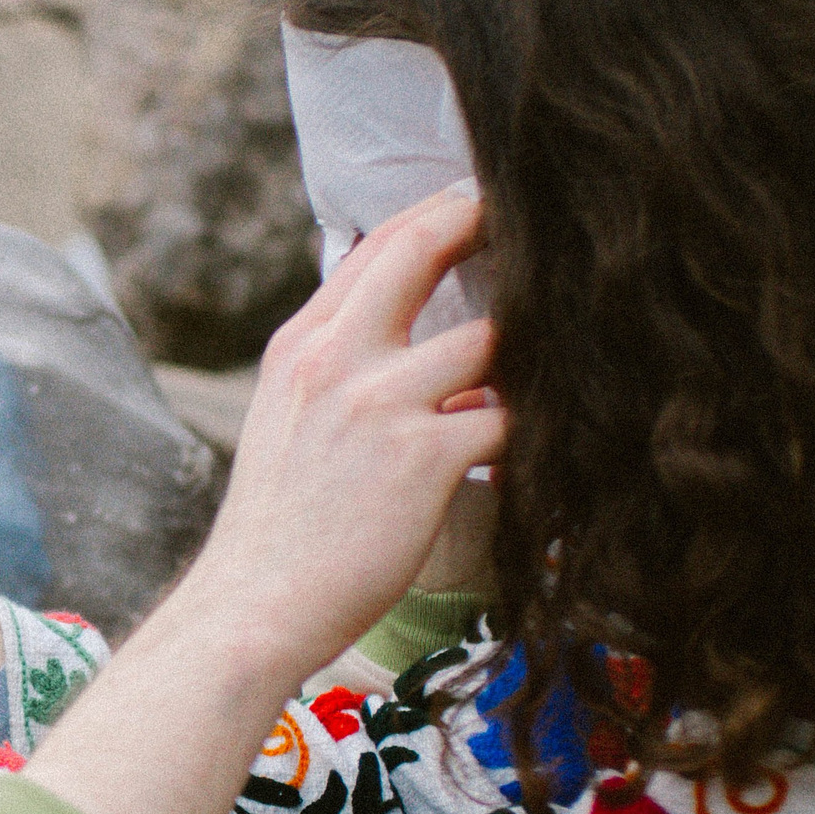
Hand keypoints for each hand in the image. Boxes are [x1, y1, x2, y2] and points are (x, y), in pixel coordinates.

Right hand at [177, 189, 505, 683]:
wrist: (254, 606)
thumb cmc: (277, 529)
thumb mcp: (285, 420)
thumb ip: (337, 371)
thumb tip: (411, 349)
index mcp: (301, 345)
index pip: (375, 247)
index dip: (437, 215)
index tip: (480, 206)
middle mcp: (336, 358)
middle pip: (423, 250)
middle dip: (484, 226)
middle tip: (539, 232)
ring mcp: (380, 403)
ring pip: (488, 338)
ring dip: (527, 353)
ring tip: (560, 364)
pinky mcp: (424, 456)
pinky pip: (509, 419)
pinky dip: (530, 432)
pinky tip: (543, 447)